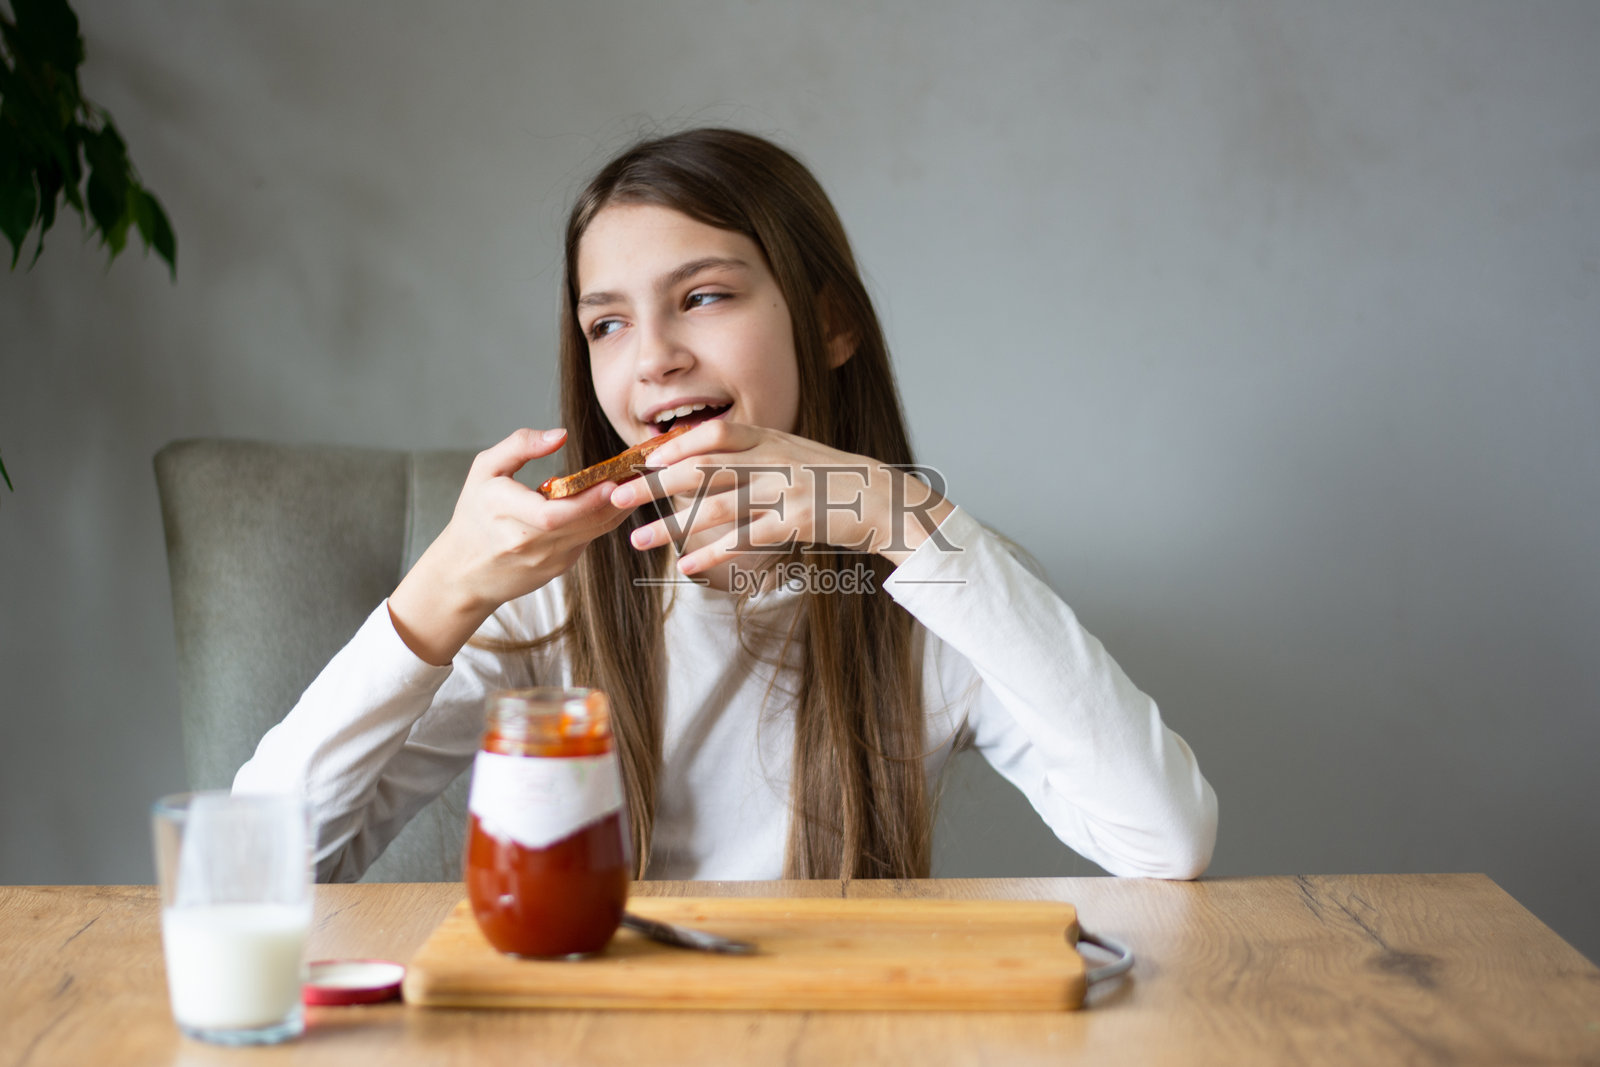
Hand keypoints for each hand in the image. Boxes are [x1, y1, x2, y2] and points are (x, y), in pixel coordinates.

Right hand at [389, 428, 634, 663]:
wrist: (464, 573)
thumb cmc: (474, 515)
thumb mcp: (485, 470)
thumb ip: (520, 445)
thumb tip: (559, 434)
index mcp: (503, 512)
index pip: (551, 515)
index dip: (585, 502)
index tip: (610, 483)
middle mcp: (525, 542)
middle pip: (581, 524)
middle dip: (612, 501)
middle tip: (634, 477)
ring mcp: (544, 560)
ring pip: (592, 533)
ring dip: (615, 510)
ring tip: (632, 485)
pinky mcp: (557, 569)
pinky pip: (587, 541)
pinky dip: (602, 521)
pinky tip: (613, 502)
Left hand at [608, 420, 953, 578]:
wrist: (887, 500)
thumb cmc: (836, 484)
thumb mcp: (794, 456)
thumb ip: (757, 457)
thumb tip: (709, 463)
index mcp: (772, 439)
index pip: (714, 434)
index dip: (675, 446)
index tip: (642, 461)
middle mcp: (775, 459)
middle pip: (703, 468)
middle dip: (655, 484)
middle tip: (616, 499)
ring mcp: (787, 488)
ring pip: (717, 505)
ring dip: (671, 525)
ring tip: (637, 541)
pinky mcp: (800, 520)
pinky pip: (748, 537)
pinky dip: (714, 553)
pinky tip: (688, 566)